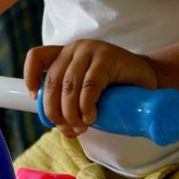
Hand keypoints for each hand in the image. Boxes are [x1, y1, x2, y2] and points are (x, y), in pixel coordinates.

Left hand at [24, 40, 157, 136]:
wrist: (148, 78)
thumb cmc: (116, 88)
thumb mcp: (88, 93)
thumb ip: (73, 104)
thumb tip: (62, 129)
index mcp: (65, 54)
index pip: (37, 57)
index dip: (30, 77)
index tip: (34, 98)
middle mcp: (74, 49)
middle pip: (52, 82)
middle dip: (55, 111)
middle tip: (68, 128)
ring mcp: (90, 51)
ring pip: (69, 86)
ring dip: (71, 113)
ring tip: (81, 127)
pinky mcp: (106, 58)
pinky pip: (89, 86)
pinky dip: (86, 106)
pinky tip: (91, 118)